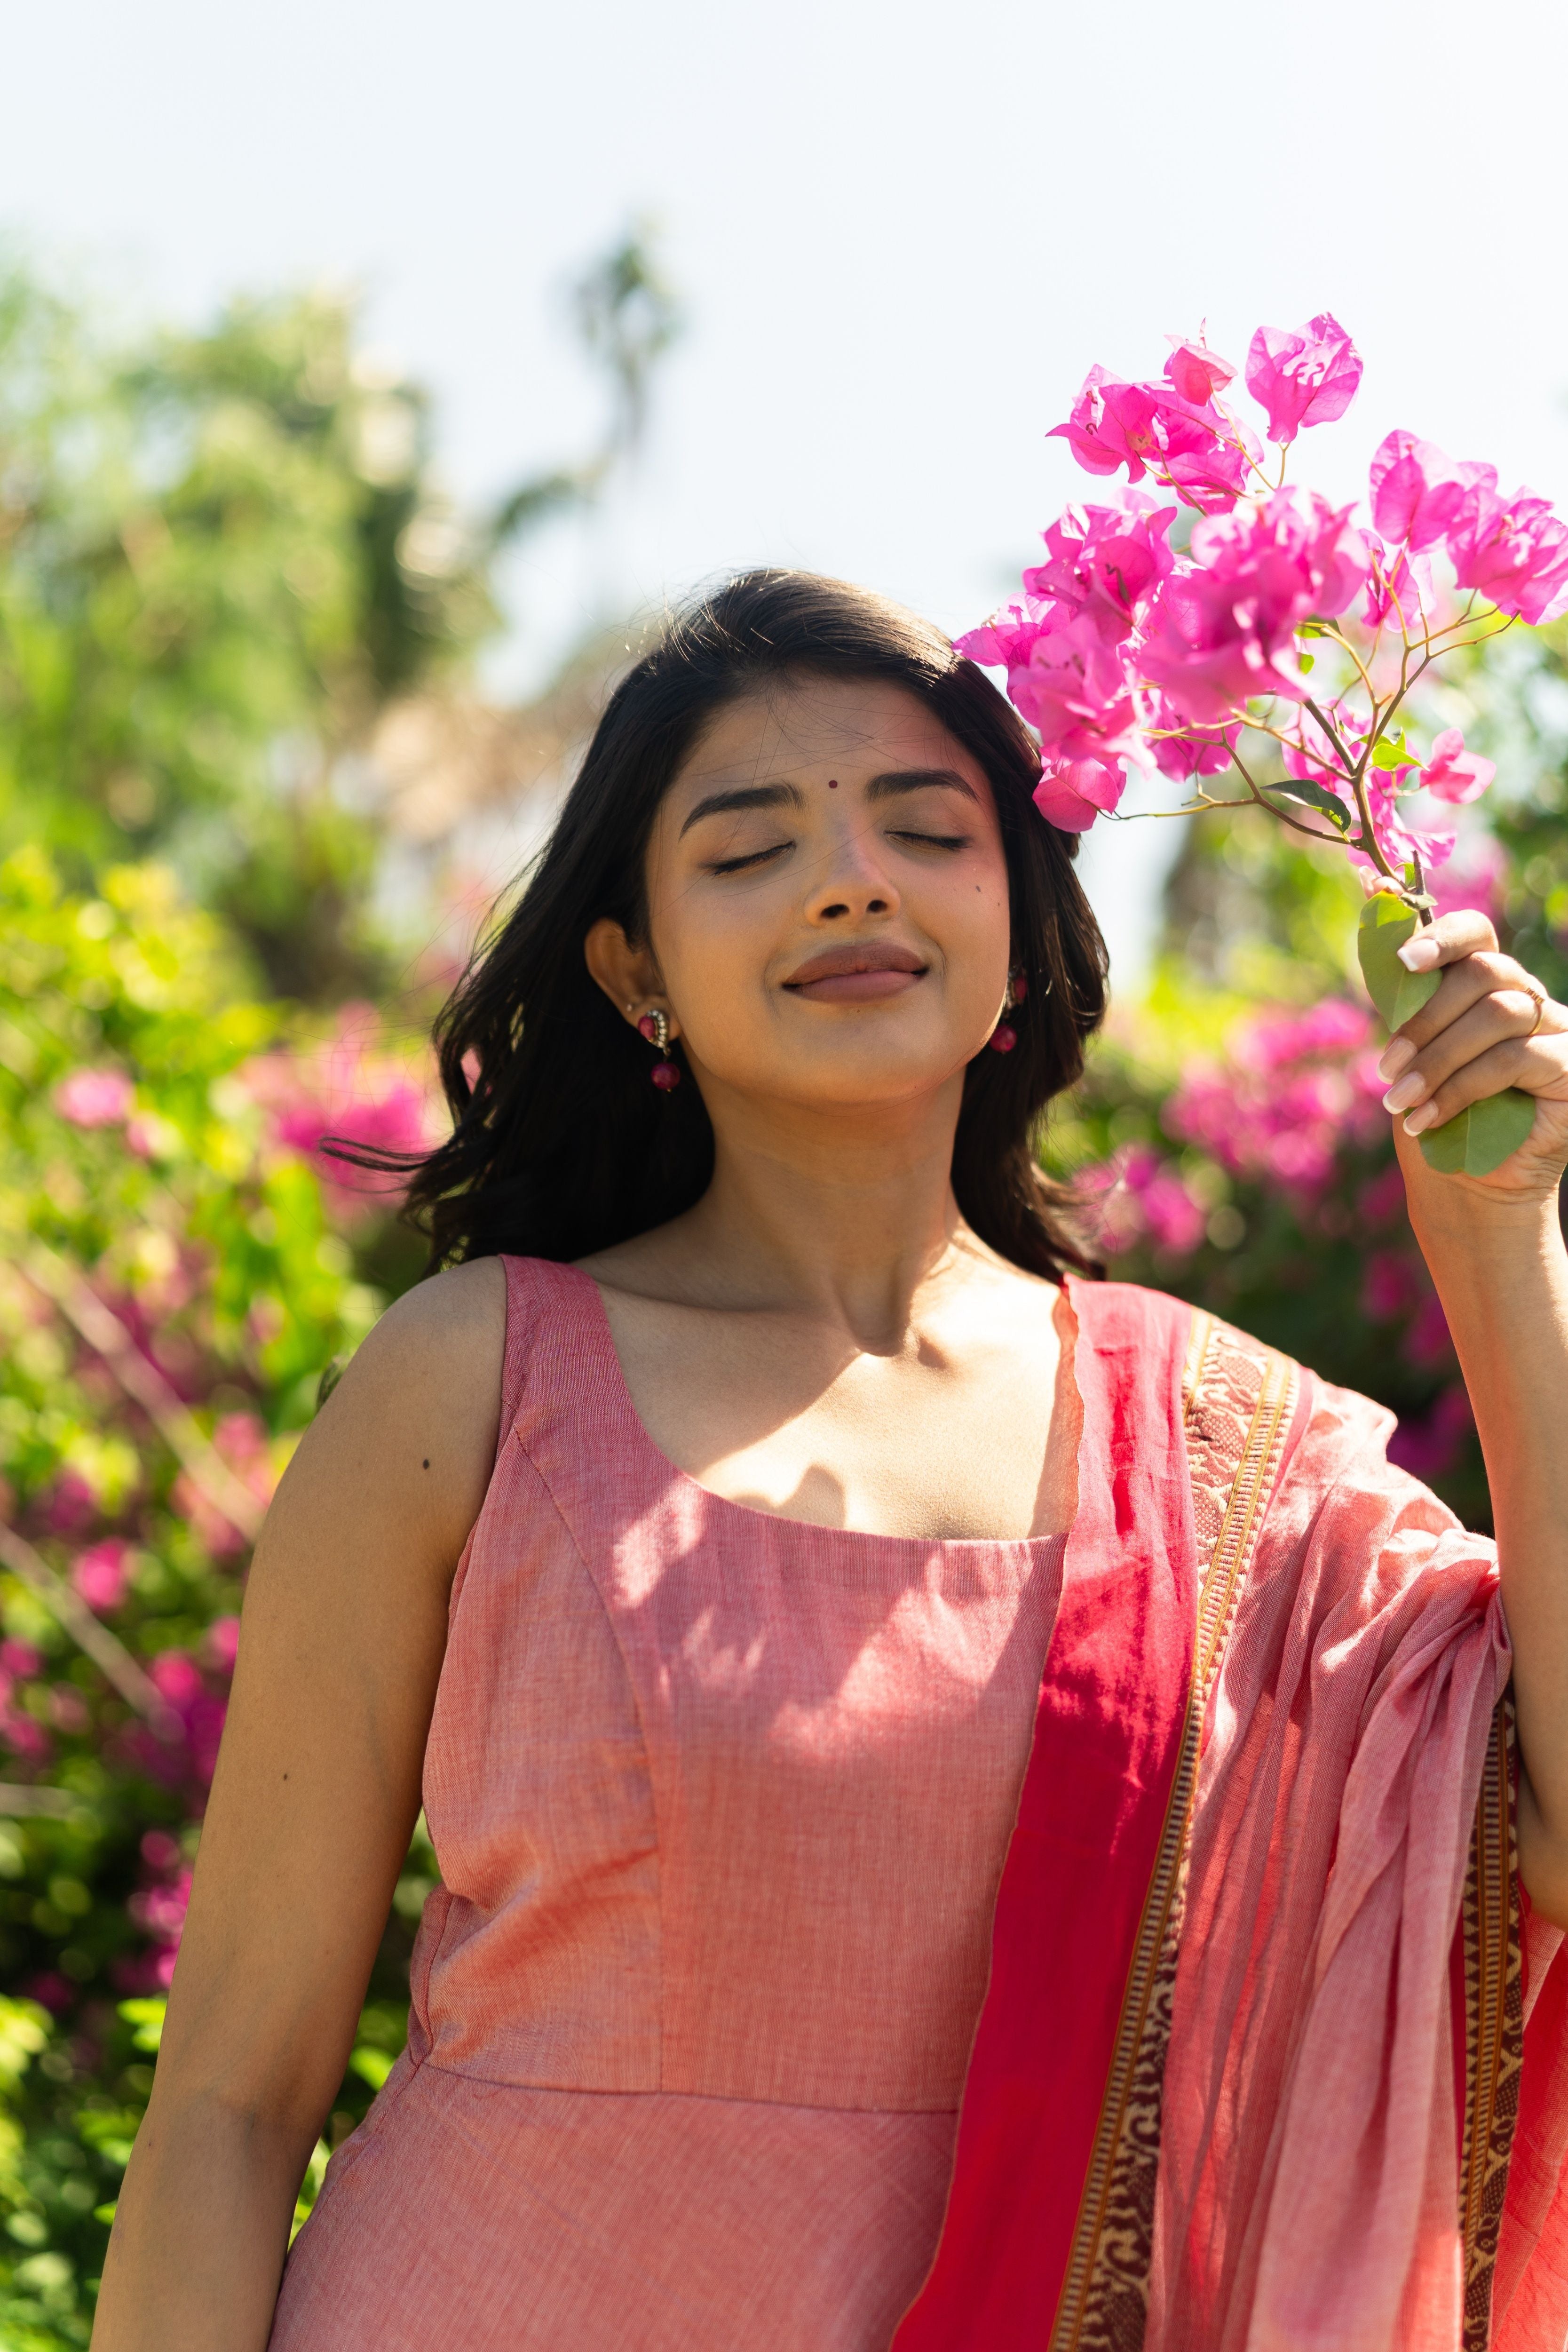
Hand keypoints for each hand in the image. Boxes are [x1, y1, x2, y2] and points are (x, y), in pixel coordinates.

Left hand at [1377, 908, 1567, 1207]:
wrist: (1472, 1187)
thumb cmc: (1438, 1117)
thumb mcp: (1414, 1058)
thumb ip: (1411, 1012)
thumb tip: (1388, 966)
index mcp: (1488, 987)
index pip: (1476, 936)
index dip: (1442, 937)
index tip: (1403, 961)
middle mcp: (1529, 1000)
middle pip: (1485, 972)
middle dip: (1425, 1020)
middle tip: (1386, 1069)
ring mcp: (1557, 1032)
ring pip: (1497, 1014)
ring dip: (1437, 1059)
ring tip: (1400, 1101)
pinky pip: (1514, 1059)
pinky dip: (1461, 1088)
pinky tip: (1429, 1117)